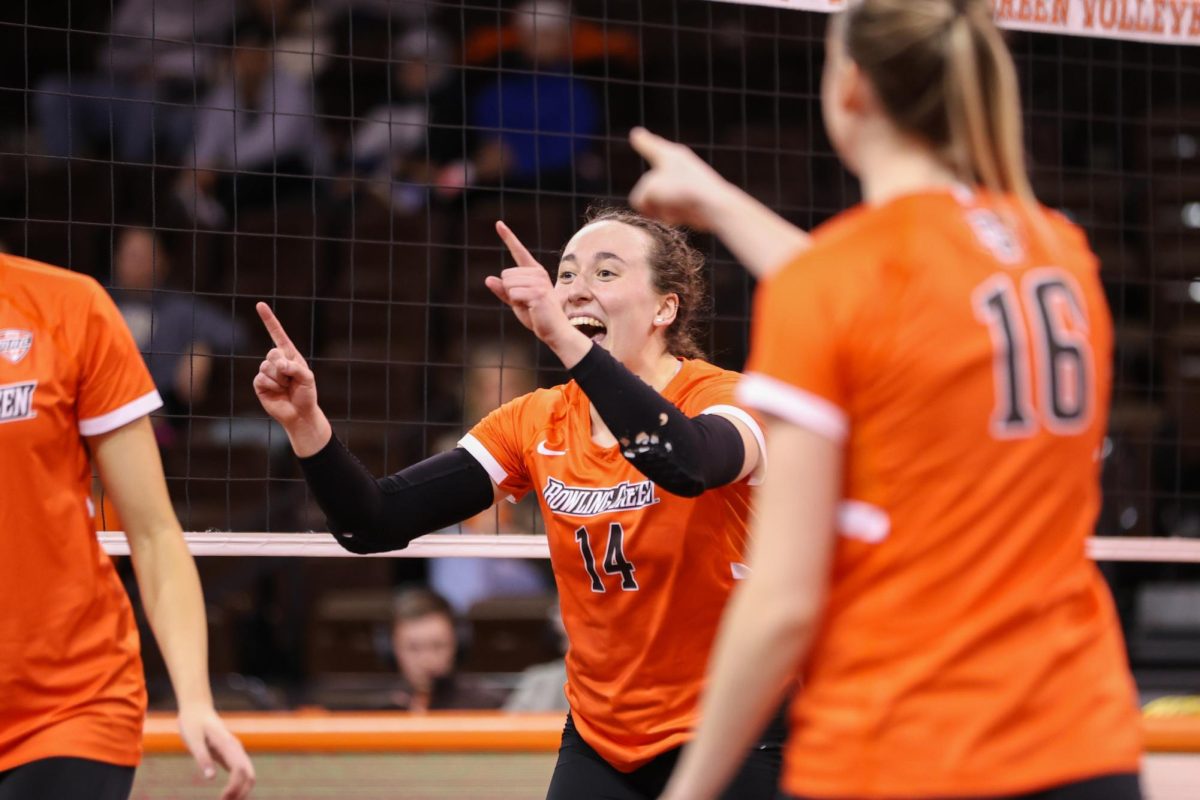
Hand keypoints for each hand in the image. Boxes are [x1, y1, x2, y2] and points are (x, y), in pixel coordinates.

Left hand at [177, 705, 254, 799]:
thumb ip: (202, 758)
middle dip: (241, 793)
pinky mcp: (230, 755)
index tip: (222, 799)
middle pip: (249, 774)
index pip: (240, 770)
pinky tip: (228, 795)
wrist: (197, 709)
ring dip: (241, 791)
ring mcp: (235, 752)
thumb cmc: (193, 723)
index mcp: (228, 745)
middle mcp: (236, 749)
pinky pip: (241, 772)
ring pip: (248, 774)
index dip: (235, 787)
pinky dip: (238, 786)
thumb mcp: (193, 740)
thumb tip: (211, 778)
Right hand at [253, 303, 317, 427]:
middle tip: (291, 379)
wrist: (299, 413)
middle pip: (272, 353)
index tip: (260, 305)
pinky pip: (261, 378)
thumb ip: (294, 367)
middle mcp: (276, 361)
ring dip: (279, 379)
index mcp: (289, 355)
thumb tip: (278, 364)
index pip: (277, 334)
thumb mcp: (307, 378)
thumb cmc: (306, 394)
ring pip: (267, 367)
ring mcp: (266, 372)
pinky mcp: (259, 384)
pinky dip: (272, 386)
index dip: (269, 320)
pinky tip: (277, 392)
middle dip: (283, 367)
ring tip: (286, 388)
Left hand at [486, 221, 578, 350]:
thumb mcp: (516, 302)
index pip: (519, 251)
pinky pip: (513, 294)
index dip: (508, 237)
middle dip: (510, 291)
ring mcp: (539, 282)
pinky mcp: (538, 293)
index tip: (498, 223)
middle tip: (526, 302)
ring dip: (514, 298)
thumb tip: (487, 279)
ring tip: (530, 305)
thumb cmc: (537, 316)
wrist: (555, 331)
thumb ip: (503, 291)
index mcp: (534, 272)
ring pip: (508, 284)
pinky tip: (532, 308)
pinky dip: (517, 303)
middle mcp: (537, 273)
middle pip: (505, 274)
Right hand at [628, 127, 733, 230]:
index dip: (642, 141)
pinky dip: (671, 215)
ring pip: (656, 201)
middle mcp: (676, 166)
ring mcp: (682, 184)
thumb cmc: (682, 191)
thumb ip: (639, 197)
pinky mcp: (689, 201)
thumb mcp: (649, 190)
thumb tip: (649, 208)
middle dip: (649, 198)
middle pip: (647, 184)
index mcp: (667, 154)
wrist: (714, 207)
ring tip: (674, 207)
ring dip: (660, 209)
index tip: (636, 134)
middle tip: (662, 200)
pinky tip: (681, 216)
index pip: (649, 144)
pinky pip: (669, 211)